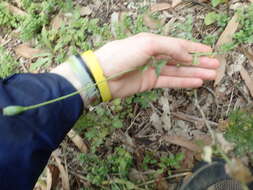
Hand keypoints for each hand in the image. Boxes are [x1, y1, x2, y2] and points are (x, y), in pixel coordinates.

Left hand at [95, 33, 218, 98]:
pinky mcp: (149, 82)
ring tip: (211, 75)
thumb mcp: (148, 43)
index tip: (209, 51)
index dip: (194, 48)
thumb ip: (171, 47)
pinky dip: (183, 82)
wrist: (103, 75)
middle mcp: (154, 55)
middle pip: (181, 58)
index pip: (178, 44)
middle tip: (215, 65)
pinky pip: (170, 81)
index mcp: (153, 42)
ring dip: (194, 73)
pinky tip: (196, 82)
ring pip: (178, 71)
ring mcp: (152, 69)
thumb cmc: (123, 54)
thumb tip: (187, 55)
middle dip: (198, 62)